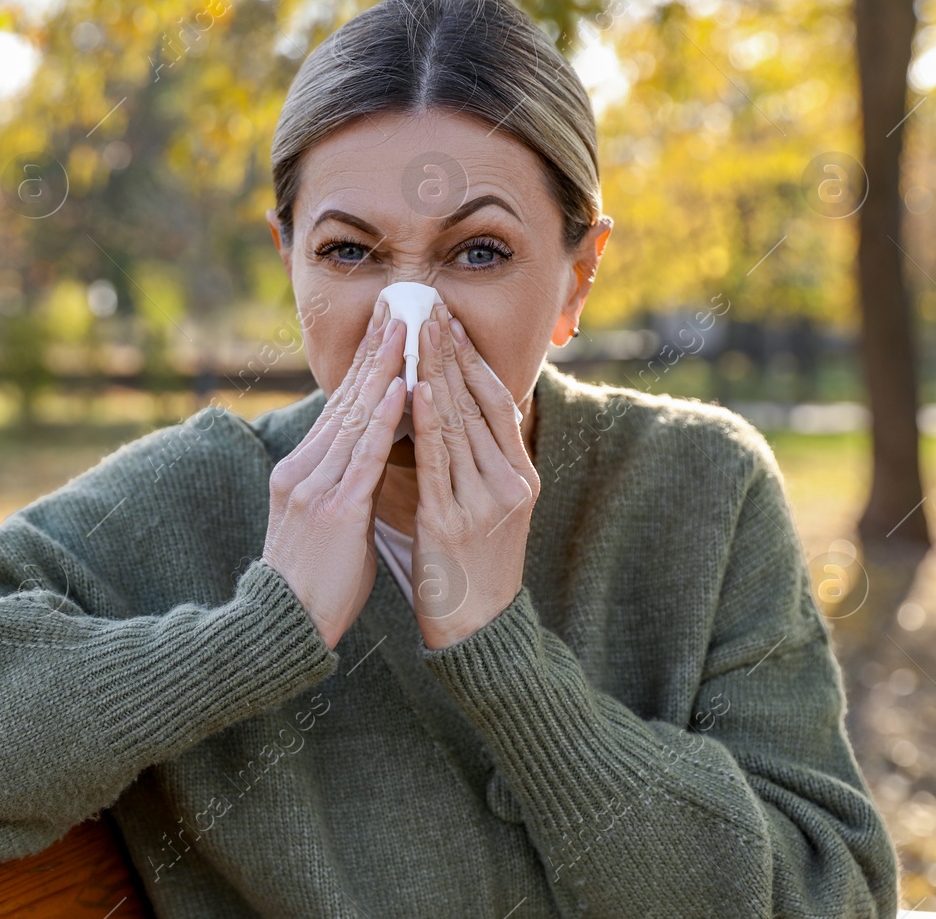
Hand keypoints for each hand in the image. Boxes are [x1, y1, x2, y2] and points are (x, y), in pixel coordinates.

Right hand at [264, 301, 406, 648]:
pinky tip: (401, 390)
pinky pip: (363, 458)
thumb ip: (340, 483)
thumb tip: (369, 454)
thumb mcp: (321, 521)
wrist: (283, 628)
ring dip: (383, 370)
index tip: (385, 328)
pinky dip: (383, 421)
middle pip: (344, 399)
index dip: (363, 364)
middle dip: (374, 351)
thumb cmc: (312, 581)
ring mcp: (316, 488)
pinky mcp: (334, 512)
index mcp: (300, 470)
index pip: (338, 406)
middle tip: (397, 306)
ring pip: (355, 418)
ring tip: (405, 329)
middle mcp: (303, 469)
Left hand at [408, 303, 540, 649]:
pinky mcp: (451, 522)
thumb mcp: (487, 509)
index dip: (473, 359)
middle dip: (452, 350)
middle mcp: (508, 482)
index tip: (451, 321)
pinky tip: (415, 388)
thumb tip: (447, 414)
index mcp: (520, 476)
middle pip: (477, 402)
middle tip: (430, 306)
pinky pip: (436, 460)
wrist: (477, 631)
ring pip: (456, 422)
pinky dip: (425, 420)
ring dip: (435, 371)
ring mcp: (481, 501)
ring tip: (418, 330)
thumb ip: (475, 464)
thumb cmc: (472, 568)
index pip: (497, 402)